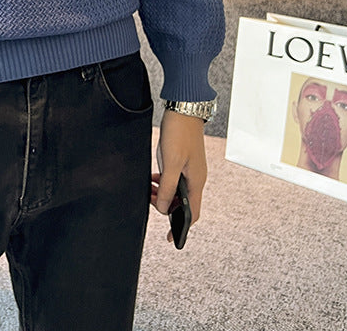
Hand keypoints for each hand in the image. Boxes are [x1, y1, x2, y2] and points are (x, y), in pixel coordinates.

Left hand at [150, 108, 207, 243]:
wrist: (184, 109)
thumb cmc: (179, 134)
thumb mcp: (171, 163)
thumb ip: (168, 188)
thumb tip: (165, 209)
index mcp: (197, 182)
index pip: (193, 214)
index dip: (181, 227)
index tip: (169, 237)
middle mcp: (196, 178)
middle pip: (183, 203)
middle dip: (167, 207)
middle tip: (151, 200)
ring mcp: (190, 169)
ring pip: (177, 191)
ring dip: (164, 194)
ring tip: (150, 189)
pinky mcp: (183, 160)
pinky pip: (173, 179)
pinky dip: (163, 182)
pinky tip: (153, 177)